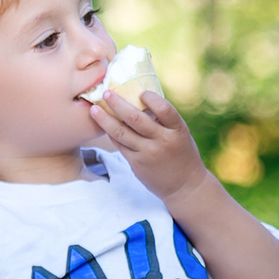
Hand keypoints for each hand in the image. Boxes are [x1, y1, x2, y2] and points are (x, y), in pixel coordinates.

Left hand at [86, 89, 209, 203]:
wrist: (184, 186)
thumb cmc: (181, 153)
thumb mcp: (180, 134)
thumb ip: (163, 120)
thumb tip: (138, 99)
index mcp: (178, 130)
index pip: (164, 109)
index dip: (151, 98)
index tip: (141, 92)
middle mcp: (163, 141)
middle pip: (136, 119)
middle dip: (118, 103)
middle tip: (106, 92)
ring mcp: (148, 153)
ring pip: (121, 133)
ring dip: (105, 119)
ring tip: (94, 109)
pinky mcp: (137, 164)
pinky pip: (119, 145)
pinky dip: (110, 133)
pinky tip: (103, 125)